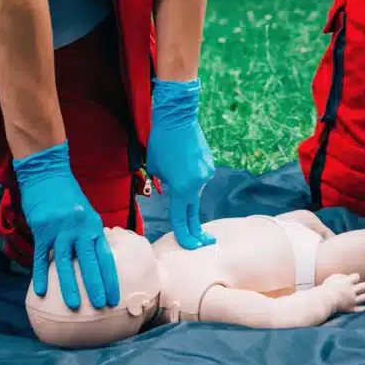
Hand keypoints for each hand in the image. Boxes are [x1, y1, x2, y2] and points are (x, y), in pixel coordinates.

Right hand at [13, 141, 119, 309]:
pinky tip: (41, 290)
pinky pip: (41, 255)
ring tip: (73, 305)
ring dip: (69, 284)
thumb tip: (95, 257)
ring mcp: (60, 228)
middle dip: (95, 284)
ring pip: (65, 261)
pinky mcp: (42, 229)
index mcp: (93, 224)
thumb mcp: (86, 212)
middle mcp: (79, 227)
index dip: (110, 277)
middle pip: (89, 260)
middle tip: (100, 305)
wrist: (47, 173)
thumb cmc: (67, 194)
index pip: (105, 255)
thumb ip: (90, 233)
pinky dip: (40, 273)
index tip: (115, 297)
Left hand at [145, 78, 215, 249]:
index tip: (192, 248)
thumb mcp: (155, 167)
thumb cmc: (161, 141)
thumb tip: (172, 188)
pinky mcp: (209, 164)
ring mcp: (206, 173)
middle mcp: (197, 183)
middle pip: (193, 211)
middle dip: (196, 229)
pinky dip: (191, 175)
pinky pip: (198, 176)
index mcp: (182, 188)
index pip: (181, 219)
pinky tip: (183, 159)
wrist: (178, 116)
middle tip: (203, 242)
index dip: (185, 237)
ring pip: (194, 189)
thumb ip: (164, 184)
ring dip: (185, 186)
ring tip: (174, 165)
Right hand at [323, 272, 364, 313]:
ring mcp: (353, 300)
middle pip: (364, 286)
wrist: (325, 300)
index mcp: (347, 282)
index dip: (356, 277)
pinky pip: (360, 309)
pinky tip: (363, 307)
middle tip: (363, 286)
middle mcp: (352, 290)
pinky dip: (362, 308)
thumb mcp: (333, 278)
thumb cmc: (326, 288)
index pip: (357, 276)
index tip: (353, 280)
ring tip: (364, 295)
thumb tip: (347, 278)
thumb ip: (341, 277)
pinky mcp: (351, 308)